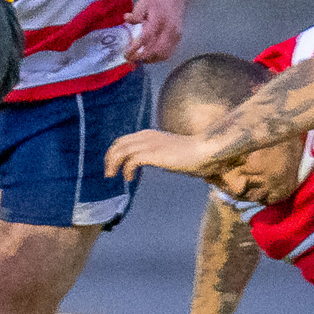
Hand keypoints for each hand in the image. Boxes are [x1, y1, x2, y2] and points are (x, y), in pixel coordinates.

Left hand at [104, 128, 221, 181]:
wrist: (204, 151)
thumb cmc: (191, 155)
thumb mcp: (169, 152)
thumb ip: (158, 154)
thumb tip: (152, 161)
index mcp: (149, 134)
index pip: (123, 140)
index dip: (114, 153)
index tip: (113, 167)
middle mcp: (146, 136)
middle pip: (118, 144)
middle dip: (109, 158)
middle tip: (109, 174)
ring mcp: (150, 144)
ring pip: (121, 151)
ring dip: (113, 164)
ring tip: (112, 176)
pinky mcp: (154, 154)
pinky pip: (131, 161)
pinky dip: (126, 169)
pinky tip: (129, 178)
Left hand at [124, 0, 187, 62]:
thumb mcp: (144, 2)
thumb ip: (135, 14)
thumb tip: (126, 20)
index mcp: (159, 20)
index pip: (147, 38)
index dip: (136, 48)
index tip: (127, 54)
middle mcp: (169, 30)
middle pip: (157, 50)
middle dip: (143, 58)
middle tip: (131, 59)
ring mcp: (176, 35)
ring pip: (164, 55)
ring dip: (151, 60)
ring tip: (139, 59)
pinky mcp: (178, 38)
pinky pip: (169, 52)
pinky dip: (158, 57)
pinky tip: (149, 56)